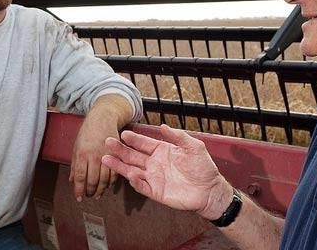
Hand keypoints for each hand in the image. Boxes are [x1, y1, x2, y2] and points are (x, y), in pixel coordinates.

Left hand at [69, 113, 119, 200]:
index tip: (78, 198)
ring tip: (97, 194)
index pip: (80, 177)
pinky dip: (111, 183)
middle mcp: (94, 156)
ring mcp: (107, 156)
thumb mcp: (76, 147)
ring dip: (100, 190)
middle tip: (88, 196)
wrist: (103, 118)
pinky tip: (107, 186)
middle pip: (92, 181)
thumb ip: (74, 165)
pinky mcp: (117, 155)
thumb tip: (72, 181)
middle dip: (90, 191)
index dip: (79, 190)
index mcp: (82, 154)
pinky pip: (115, 174)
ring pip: (104, 180)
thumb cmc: (87, 132)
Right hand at [101, 124, 230, 218]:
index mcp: (162, 151)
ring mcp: (154, 178)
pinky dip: (135, 182)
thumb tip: (163, 126)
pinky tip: (129, 175)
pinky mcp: (156, 192)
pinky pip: (142, 186)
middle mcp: (155, 164)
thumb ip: (178, 136)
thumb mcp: (194, 147)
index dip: (133, 139)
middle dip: (120, 149)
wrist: (210, 190)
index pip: (144, 143)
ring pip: (132, 170)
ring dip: (119, 165)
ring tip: (106, 159)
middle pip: (133, 156)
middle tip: (108, 142)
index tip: (123, 133)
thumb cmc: (204, 168)